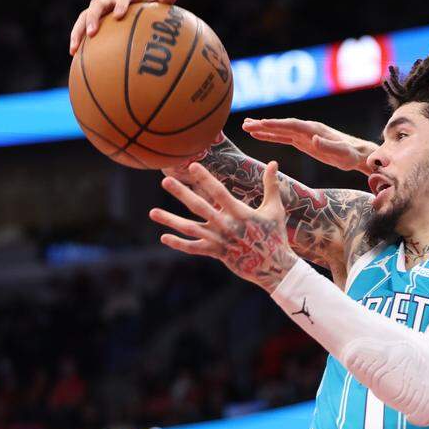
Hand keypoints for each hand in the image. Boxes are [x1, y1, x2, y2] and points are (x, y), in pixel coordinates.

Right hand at [70, 0, 179, 54]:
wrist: (143, 5)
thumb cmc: (155, 6)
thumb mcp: (161, 2)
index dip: (120, 3)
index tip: (119, 16)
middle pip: (97, 3)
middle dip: (93, 17)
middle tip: (92, 32)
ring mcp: (101, 7)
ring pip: (84, 15)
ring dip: (78, 30)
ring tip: (74, 47)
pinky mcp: (95, 18)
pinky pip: (82, 26)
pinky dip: (77, 38)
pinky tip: (73, 53)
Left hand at [150, 161, 297, 291]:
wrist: (274, 266)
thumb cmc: (275, 235)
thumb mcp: (274, 209)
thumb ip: (271, 185)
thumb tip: (273, 162)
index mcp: (240, 213)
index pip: (219, 192)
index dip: (206, 179)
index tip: (193, 166)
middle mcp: (226, 225)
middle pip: (199, 207)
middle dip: (182, 193)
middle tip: (165, 181)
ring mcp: (220, 240)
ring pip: (190, 229)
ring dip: (170, 220)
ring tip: (152, 212)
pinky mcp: (217, 253)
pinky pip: (194, 248)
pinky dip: (179, 244)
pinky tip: (164, 237)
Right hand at [242, 118, 376, 174]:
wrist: (357, 155)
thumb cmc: (351, 155)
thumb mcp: (342, 153)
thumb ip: (329, 146)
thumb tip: (314, 139)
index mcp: (314, 130)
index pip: (291, 125)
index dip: (276, 124)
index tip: (260, 124)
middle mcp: (307, 130)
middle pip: (282, 126)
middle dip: (264, 125)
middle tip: (245, 125)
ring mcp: (304, 135)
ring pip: (280, 131)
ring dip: (264, 129)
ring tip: (246, 127)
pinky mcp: (304, 143)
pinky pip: (284, 138)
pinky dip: (272, 136)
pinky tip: (260, 135)